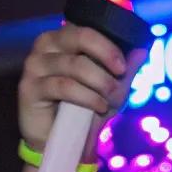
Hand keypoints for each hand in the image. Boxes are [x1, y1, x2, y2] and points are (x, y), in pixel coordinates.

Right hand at [17, 23, 147, 159]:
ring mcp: (35, 64)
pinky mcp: (29, 87)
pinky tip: (98, 106)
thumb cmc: (83, 111)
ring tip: (109, 100)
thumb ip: (124, 71)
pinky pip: (63, 86)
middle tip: (120, 76)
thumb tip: (142, 49)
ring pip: (74, 65)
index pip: (87, 29)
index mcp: (63, 38)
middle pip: (80, 37)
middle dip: (106, 56)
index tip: (123, 67)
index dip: (109, 45)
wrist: (60, 141)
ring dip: (100, 82)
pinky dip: (86, 97)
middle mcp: (45, 44)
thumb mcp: (110, 91)